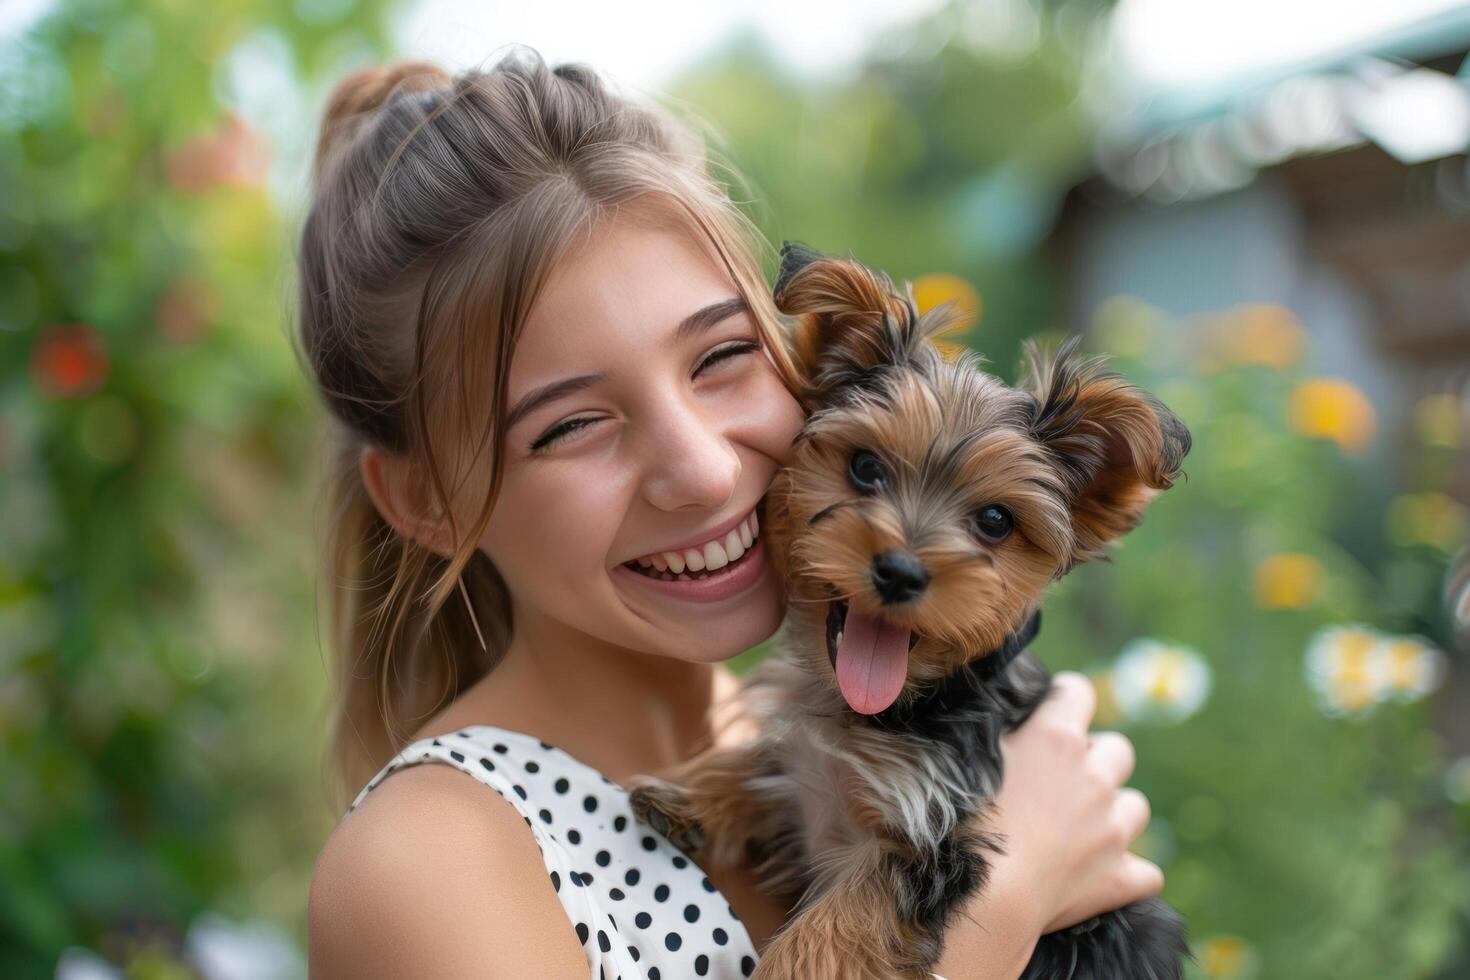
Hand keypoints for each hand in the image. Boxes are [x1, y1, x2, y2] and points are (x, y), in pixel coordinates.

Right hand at [986, 671, 1162, 933]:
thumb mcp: (969, 762)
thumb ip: (996, 737)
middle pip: (1118, 749)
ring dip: (1115, 812)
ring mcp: (1113, 828)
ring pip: (1136, 807)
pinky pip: (1148, 872)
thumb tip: (1002, 723)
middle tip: (1062, 782)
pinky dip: (1129, 873)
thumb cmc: (962, 825)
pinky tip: (1104, 875)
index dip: (1065, 701)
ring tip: (1082, 828)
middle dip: (1097, 760)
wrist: (988, 897)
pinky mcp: (1120, 877)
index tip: (1049, 716)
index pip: (1078, 692)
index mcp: (1056, 739)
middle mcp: (1094, 776)